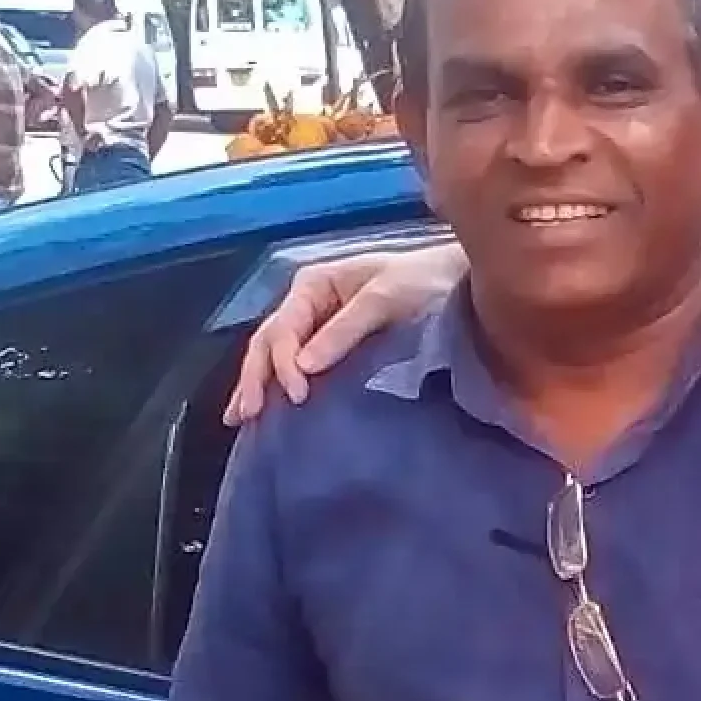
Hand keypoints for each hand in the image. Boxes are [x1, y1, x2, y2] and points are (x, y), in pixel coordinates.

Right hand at [222, 243, 464, 423]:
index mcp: (315, 284)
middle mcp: (309, 303)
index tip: (297, 395)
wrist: (460, 282)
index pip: (282, 329)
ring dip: (258, 384)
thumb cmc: (426, 281)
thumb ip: (344, 330)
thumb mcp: (387, 298)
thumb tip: (301, 367)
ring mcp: (320, 325)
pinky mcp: (335, 346)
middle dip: (254, 377)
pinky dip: (280, 385)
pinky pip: (299, 366)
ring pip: (277, 356)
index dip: (280, 363)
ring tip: (240, 419)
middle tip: (245, 416)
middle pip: (268, 343)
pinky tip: (268, 408)